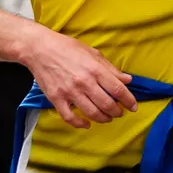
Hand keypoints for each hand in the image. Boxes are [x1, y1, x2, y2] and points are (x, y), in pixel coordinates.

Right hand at [19, 27, 133, 128]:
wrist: (39, 49)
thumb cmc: (67, 48)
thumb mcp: (92, 53)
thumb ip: (110, 68)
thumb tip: (127, 80)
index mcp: (95, 69)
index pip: (118, 89)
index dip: (129, 100)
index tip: (133, 106)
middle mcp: (84, 82)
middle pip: (107, 104)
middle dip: (117, 112)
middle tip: (119, 112)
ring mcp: (69, 92)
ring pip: (91, 113)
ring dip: (103, 118)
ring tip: (107, 118)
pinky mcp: (56, 99)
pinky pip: (69, 117)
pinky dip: (80, 124)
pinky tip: (86, 124)